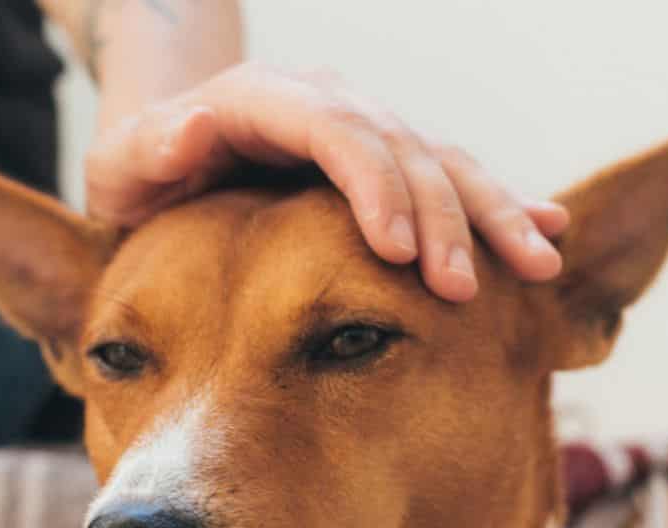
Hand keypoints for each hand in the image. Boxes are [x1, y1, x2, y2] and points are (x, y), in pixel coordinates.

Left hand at [84, 63, 569, 301]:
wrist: (163, 156)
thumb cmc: (136, 173)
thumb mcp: (121, 163)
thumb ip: (154, 150)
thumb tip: (193, 128)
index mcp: (264, 99)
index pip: (335, 132)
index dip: (371, 186)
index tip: (393, 249)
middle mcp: (326, 102)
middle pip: (402, 147)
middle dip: (440, 216)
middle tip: (461, 288)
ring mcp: (362, 128)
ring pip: (441, 158)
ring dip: (491, 212)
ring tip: (537, 264)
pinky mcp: (386, 161)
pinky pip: (451, 177)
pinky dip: (497, 204)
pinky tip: (547, 231)